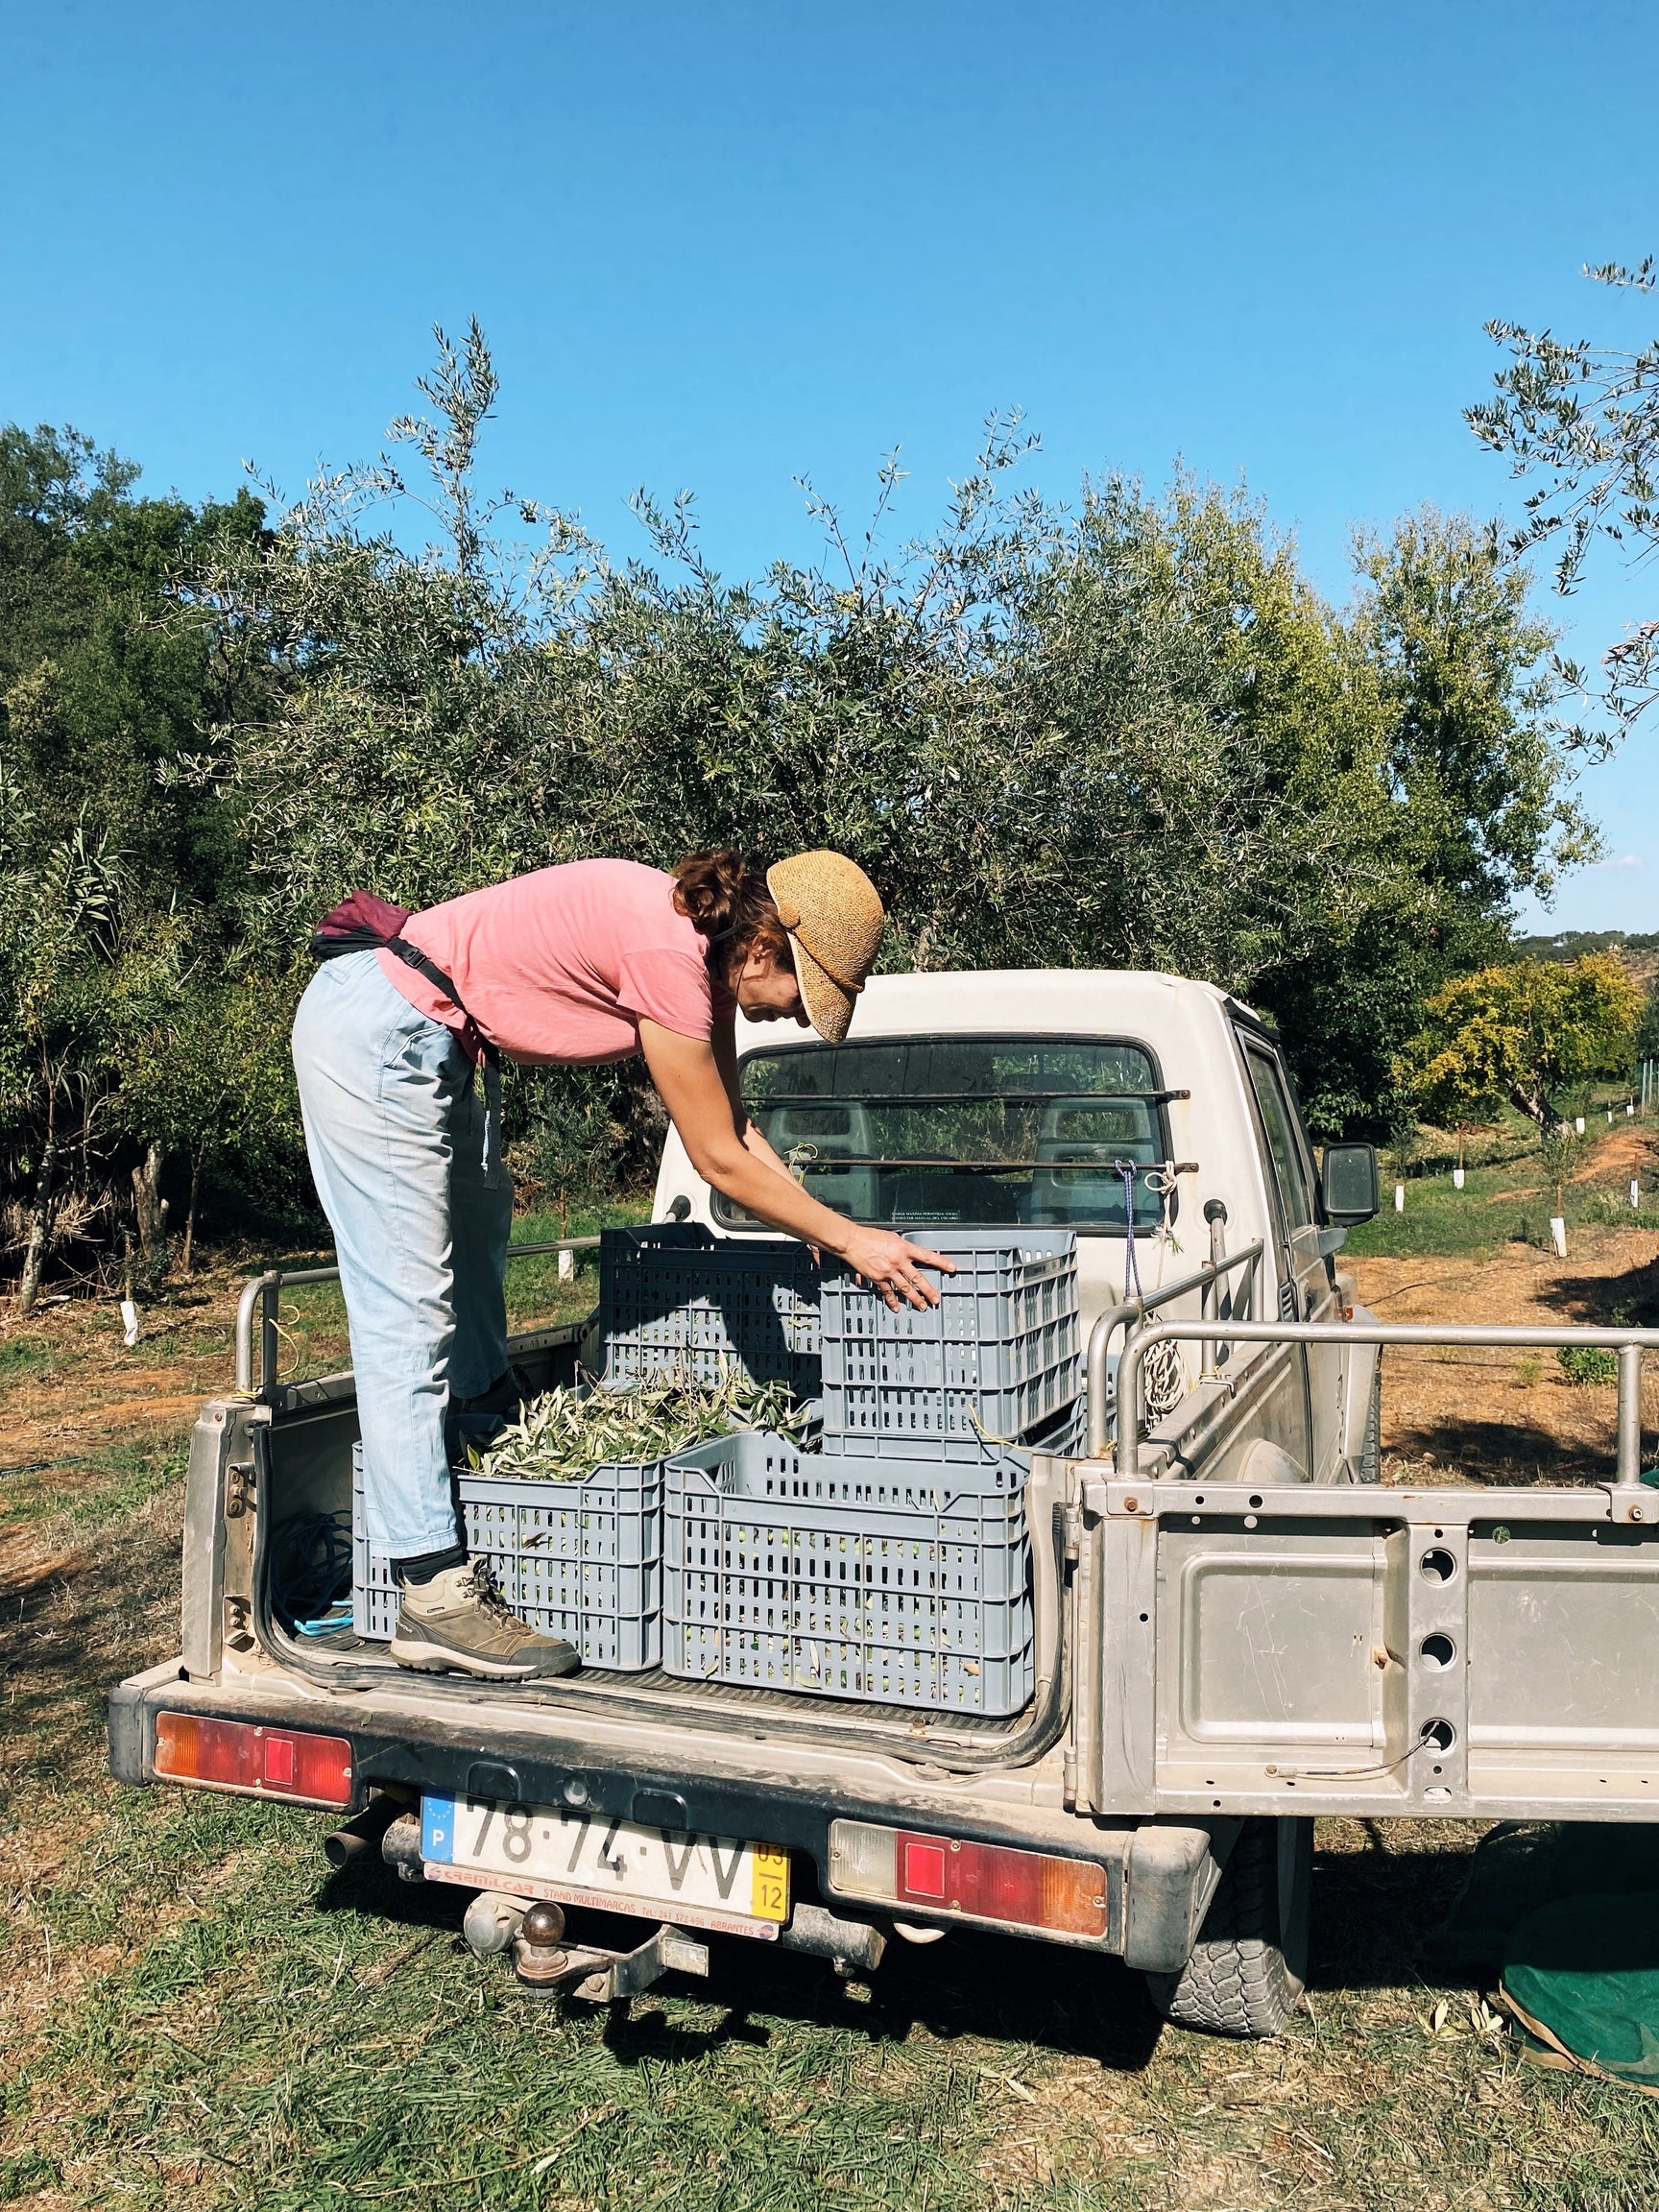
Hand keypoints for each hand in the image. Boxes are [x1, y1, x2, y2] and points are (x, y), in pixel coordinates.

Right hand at [837, 1227, 955, 1310]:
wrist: (852, 1241)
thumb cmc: (870, 1236)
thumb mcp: (892, 1237)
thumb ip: (902, 1246)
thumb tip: (909, 1253)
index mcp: (904, 1248)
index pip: (927, 1256)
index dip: (941, 1262)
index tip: (952, 1268)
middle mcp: (898, 1261)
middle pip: (918, 1278)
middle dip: (929, 1290)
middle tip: (936, 1299)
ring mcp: (888, 1271)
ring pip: (905, 1288)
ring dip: (915, 1298)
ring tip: (922, 1306)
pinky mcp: (878, 1278)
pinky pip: (887, 1292)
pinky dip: (892, 1301)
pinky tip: (896, 1307)